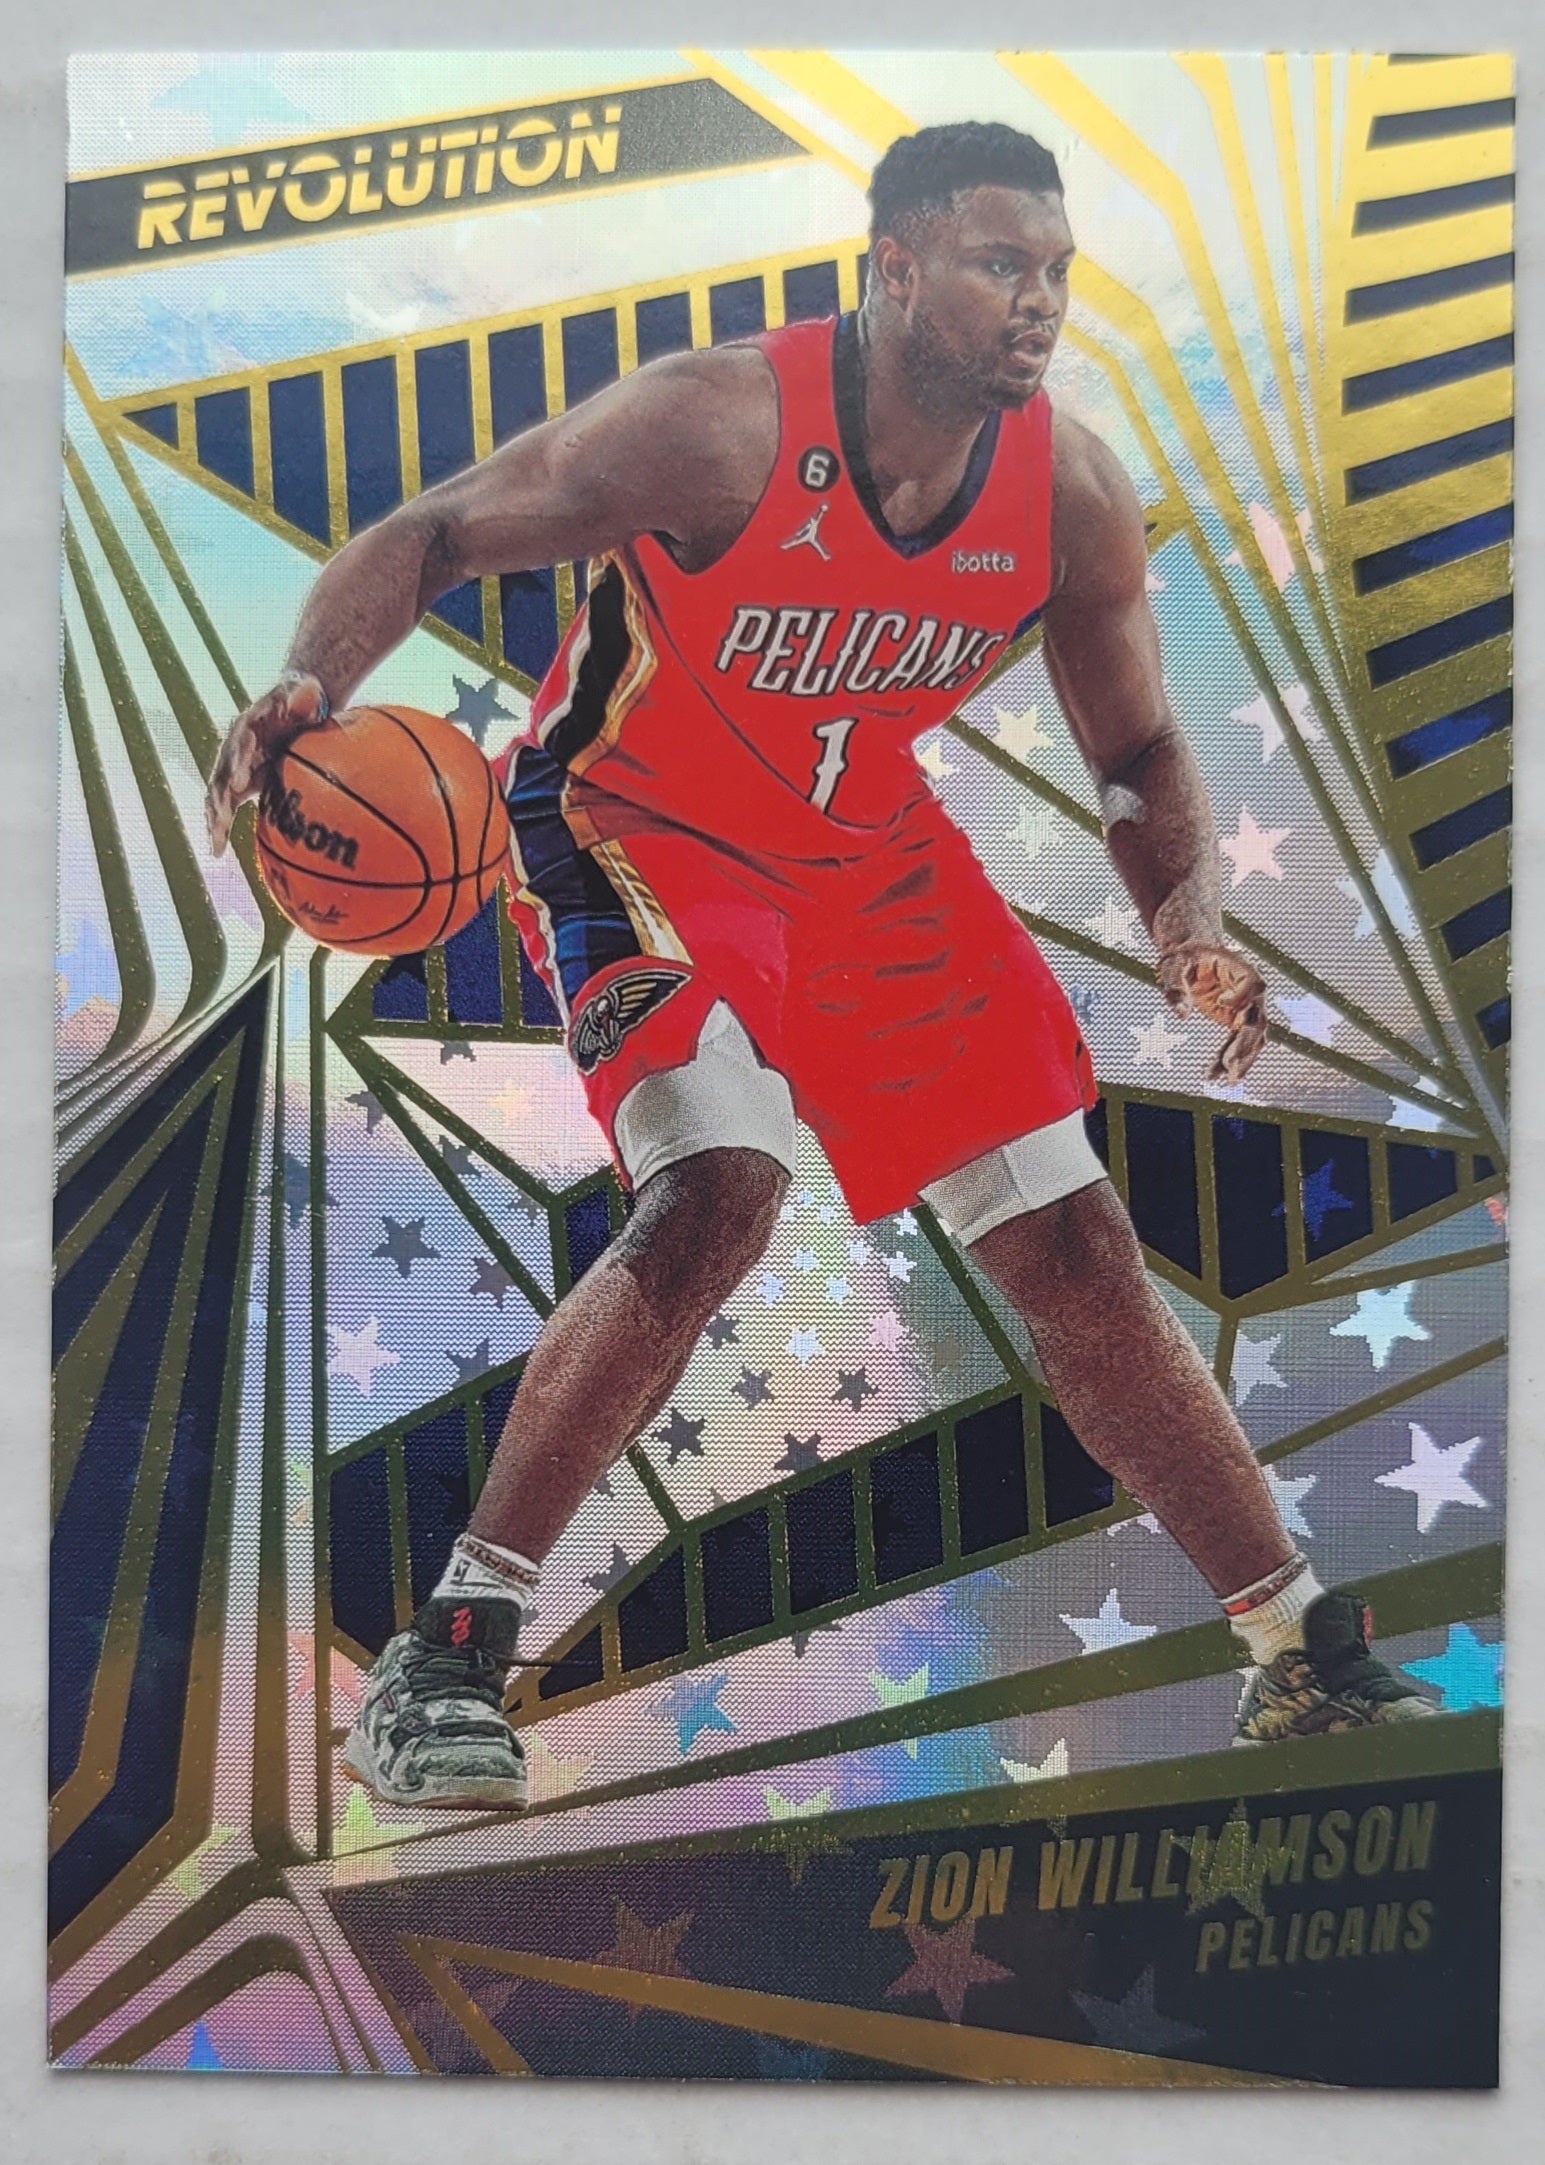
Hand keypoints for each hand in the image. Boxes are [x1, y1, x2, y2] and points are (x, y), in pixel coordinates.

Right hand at [205, 672, 332, 855]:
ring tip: (215, 844)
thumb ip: (298, 693)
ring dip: (214, 819)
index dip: (239, 762)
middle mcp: (234, 749)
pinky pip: (225, 805)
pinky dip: (219, 826)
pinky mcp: (239, 782)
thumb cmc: (299, 698)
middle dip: (220, 798)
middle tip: (221, 821)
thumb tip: (305, 688)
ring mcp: (233, 767)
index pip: (240, 745)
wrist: (293, 706)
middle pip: (222, 774)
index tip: (241, 781)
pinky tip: (217, 851)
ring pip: (217, 795)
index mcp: (247, 727)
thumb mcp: (300, 690)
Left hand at [1157, 941, 1266, 1082]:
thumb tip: (1182, 1015)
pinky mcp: (1236, 1021)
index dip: (1241, 996)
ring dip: (1241, 1059)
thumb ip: (1175, 987)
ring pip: (1252, 1038)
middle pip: (1257, 1020)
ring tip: (1227, 1079)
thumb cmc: (1184, 956)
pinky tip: (1215, 1075)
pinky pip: (1238, 1043)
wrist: (1191, 956)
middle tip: (1231, 1066)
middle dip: (1245, 1045)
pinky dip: (1229, 1059)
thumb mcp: (1173, 965)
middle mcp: (1250, 991)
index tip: (1221, 1002)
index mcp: (1240, 969)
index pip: (1253, 985)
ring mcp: (1246, 1008)